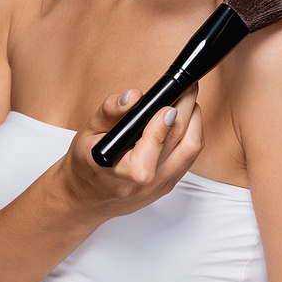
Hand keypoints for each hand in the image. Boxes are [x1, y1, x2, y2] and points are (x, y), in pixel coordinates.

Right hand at [61, 85, 202, 221]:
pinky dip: (192, 133)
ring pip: (191, 150)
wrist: (86, 195)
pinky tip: (184, 118)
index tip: (166, 105)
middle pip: (177, 144)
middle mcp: (141, 184)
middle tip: (185, 86)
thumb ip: (110, 110)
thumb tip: (134, 95)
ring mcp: (158, 187)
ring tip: (186, 99)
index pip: (147, 156)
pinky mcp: (168, 185)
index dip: (160, 128)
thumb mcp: (88, 131)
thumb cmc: (87, 162)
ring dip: (194, 120)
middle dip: (185, 109)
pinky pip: (190, 156)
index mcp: (116, 172)